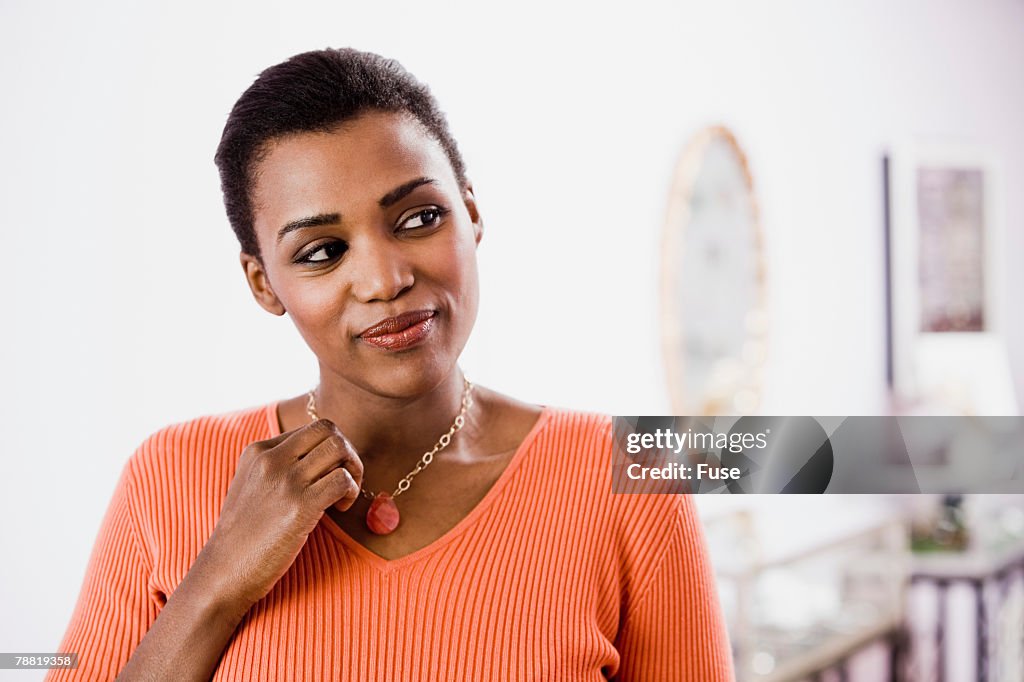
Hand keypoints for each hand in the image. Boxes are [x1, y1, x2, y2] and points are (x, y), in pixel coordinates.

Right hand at [198, 419, 362, 608]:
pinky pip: (342, 479)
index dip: (328, 450)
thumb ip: (276, 467)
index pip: (311, 430)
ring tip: (344, 495)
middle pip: (328, 429)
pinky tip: (341, 509)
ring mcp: (285, 480)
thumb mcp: (250, 487)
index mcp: (257, 451)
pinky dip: (351, 491)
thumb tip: (318, 458)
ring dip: (353, 469)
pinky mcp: (299, 505)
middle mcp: (271, 459)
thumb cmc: (242, 536)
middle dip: (347, 451)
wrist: (223, 572)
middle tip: (346, 479)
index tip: (326, 476)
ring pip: (338, 448)